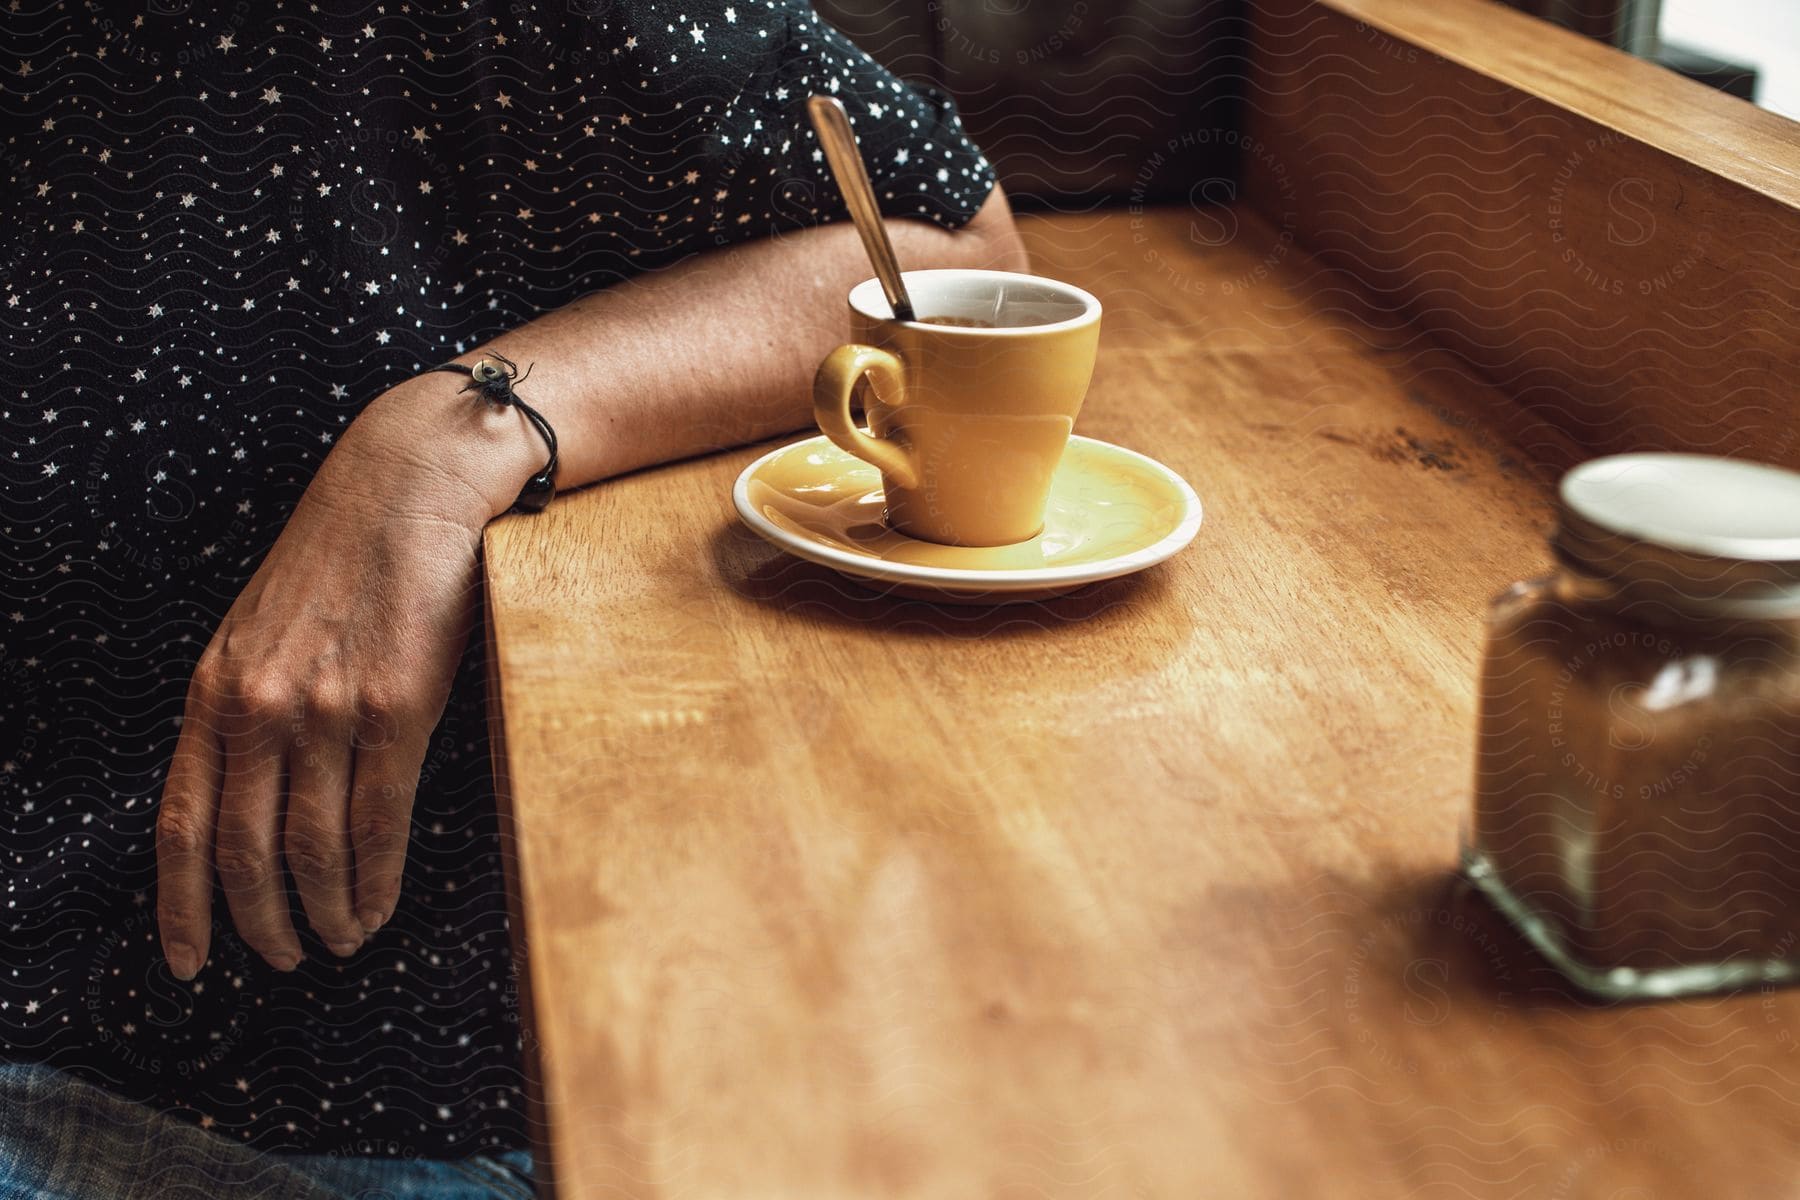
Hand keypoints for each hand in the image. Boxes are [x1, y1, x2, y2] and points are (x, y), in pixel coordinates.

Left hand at [156, 378, 537, 976]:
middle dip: (260, 924)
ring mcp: (327, 708)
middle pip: (243, 851)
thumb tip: (253, 801)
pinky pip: (378, 819)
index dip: (180, 905)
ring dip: (325, 913)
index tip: (187, 962)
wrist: (410, 485)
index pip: (179, 823)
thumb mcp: (262, 632)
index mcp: (214, 690)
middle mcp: (259, 706)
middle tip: (283, 960)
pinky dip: (376, 879)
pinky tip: (378, 905)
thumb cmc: (344, 558)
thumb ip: (247, 709)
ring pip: (313, 848)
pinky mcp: (399, 705)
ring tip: (341, 940)